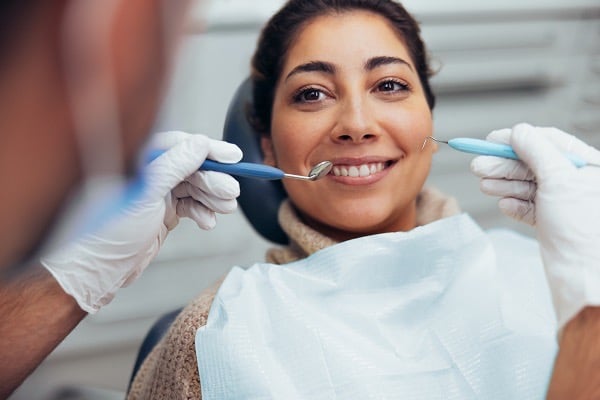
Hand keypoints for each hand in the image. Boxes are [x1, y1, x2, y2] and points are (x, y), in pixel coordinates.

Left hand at [41, 131, 241, 312]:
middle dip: (214, 180)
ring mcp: (156, 194)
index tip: (231, 156)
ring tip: (226, 208)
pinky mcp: (162, 213)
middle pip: (191, 168)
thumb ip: (174, 166)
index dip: (208, 150)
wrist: (99, 270)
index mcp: (138, 160)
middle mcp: (148, 174)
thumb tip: (199, 144)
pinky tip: (208, 222)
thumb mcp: (145, 194)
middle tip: (232, 191)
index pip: (180, 145)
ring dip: (212, 198)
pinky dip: (202, 213)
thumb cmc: (108, 231)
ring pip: (193, 188)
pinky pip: (189, 206)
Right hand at [470, 123, 599, 327]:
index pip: (549, 141)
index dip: (519, 139)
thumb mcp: (559, 178)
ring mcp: (564, 203)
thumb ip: (536, 151)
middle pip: (534, 164)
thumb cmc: (584, 228)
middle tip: (479, 165)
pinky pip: (528, 207)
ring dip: (504, 183)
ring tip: (485, 184)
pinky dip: (514, 204)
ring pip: (528, 186)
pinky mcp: (552, 222)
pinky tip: (504, 204)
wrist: (584, 273)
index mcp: (588, 166)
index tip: (492, 140)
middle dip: (505, 164)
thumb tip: (518, 132)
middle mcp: (577, 182)